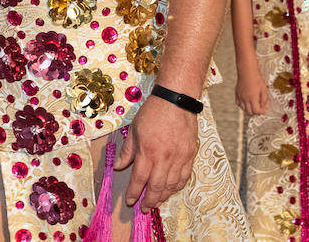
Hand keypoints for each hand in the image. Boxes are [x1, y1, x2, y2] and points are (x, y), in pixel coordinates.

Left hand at [114, 95, 199, 210]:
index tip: (131, 200)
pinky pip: (185, 177)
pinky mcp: (190, 155)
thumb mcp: (134, 129)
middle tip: (144, 207)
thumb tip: (119, 166)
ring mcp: (179, 157)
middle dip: (149, 200)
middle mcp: (165, 157)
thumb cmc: (153, 112)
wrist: (176, 100)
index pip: (140, 178)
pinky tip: (171, 189)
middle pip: (157, 186)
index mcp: (148, 151)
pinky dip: (177, 186)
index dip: (134, 192)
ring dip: (164, 196)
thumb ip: (127, 151)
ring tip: (156, 201)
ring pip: (172, 185)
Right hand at [234, 66, 267, 114]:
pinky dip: (242, 105)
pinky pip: (238, 103)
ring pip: (243, 109)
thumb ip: (264, 99)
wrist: (247, 72)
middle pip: (250, 112)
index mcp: (253, 98)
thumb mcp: (264, 89)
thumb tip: (263, 106)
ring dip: (249, 109)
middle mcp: (245, 99)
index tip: (263, 109)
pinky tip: (246, 102)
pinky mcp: (237, 94)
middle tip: (259, 107)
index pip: (256, 111)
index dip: (261, 112)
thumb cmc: (256, 79)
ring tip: (252, 105)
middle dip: (255, 112)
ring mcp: (240, 97)